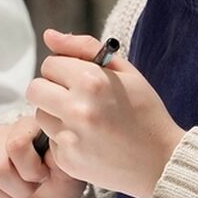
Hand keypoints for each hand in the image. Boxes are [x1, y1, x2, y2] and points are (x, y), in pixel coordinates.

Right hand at [0, 115, 84, 197]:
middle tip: (28, 189)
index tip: (42, 176)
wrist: (44, 191)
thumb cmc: (56, 177)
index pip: (17, 145)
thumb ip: (62, 157)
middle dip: (17, 189)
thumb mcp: (68, 168)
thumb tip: (50, 152)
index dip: (30, 171)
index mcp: (25, 126)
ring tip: (13, 192)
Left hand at [26, 30, 183, 197]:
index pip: (50, 64)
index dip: (65, 70)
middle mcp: (77, 108)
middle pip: (35, 89)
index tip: (80, 80)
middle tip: (75, 98)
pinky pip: (50, 140)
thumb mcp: (125, 72)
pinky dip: (64, 139)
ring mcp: (71, 137)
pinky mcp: (67, 160)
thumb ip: (84, 47)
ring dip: (55, 115)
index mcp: (92, 81)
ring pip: (39, 115)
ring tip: (84, 121)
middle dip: (52, 90)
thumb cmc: (145, 112)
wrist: (161, 161)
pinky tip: (88, 141)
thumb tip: (49, 35)